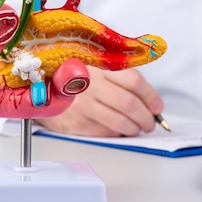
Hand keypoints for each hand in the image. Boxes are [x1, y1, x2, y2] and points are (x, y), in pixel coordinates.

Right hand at [35, 66, 163, 136]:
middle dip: (146, 117)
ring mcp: (82, 105)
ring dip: (135, 128)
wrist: (43, 92)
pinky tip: (120, 130)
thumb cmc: (77, 80)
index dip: (151, 96)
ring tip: (138, 128)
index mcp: (99, 67)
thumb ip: (121, 78)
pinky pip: (106, 132)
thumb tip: (151, 102)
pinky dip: (119, 134)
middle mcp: (90, 85)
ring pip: (120, 122)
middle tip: (151, 122)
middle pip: (129, 104)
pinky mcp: (77, 123)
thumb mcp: (97, 69)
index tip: (157, 106)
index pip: (133, 80)